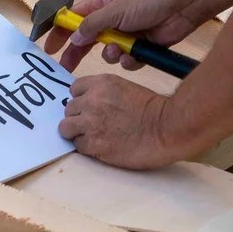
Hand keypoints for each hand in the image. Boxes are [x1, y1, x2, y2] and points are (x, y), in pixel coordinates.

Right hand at [44, 0, 199, 73]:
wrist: (183, 4)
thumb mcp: (115, 10)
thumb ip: (92, 25)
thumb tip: (74, 38)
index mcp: (102, 5)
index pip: (74, 18)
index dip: (60, 32)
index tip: (48, 48)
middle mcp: (111, 20)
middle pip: (87, 40)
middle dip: (77, 53)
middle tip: (65, 68)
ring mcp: (126, 34)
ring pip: (108, 53)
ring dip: (111, 55)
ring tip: (119, 49)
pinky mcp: (141, 47)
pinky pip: (127, 61)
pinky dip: (129, 59)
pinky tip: (135, 53)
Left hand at [58, 73, 180, 168]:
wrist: (167, 128)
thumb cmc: (154, 110)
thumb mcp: (125, 89)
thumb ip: (104, 94)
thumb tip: (92, 105)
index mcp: (101, 84)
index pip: (74, 89)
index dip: (81, 100)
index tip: (89, 108)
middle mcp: (91, 101)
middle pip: (68, 109)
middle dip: (78, 117)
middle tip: (94, 125)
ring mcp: (90, 123)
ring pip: (65, 128)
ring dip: (77, 133)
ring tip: (93, 137)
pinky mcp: (94, 144)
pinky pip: (78, 145)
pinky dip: (86, 147)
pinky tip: (101, 147)